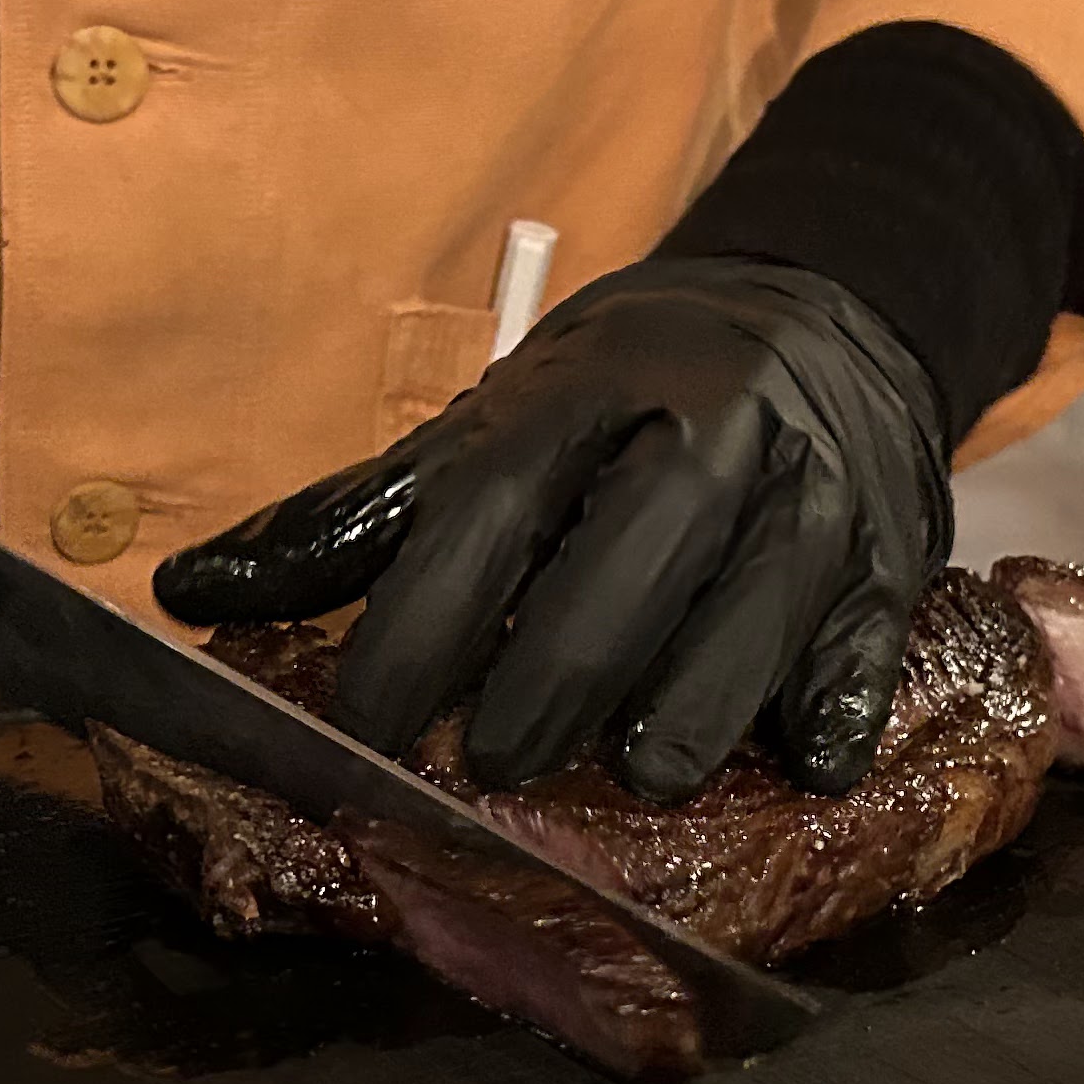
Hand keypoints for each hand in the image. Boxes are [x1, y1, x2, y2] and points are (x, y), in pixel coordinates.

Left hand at [155, 258, 952, 800]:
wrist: (827, 309)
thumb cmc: (626, 395)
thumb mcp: (496, 421)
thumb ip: (354, 516)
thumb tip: (189, 596)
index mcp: (582, 388)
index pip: (489, 509)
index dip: (423, 624)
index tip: (368, 724)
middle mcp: (706, 427)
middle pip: (627, 567)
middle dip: (552, 681)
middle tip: (492, 766)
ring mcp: (811, 490)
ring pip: (752, 617)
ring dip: (690, 710)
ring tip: (634, 774)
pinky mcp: (895, 552)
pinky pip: (863, 647)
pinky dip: (828, 713)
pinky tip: (798, 758)